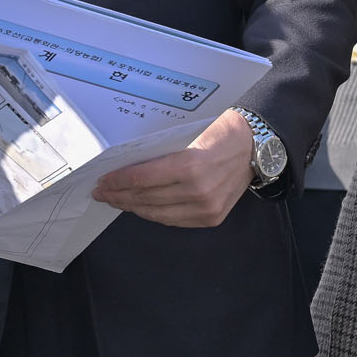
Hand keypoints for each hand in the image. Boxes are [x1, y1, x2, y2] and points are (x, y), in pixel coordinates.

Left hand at [90, 108, 255, 227]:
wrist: (254, 147)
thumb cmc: (219, 136)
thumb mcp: (185, 139)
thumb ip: (160, 157)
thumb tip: (127, 169)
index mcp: (189, 166)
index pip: (142, 178)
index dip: (118, 182)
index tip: (102, 181)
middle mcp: (197, 190)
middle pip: (146, 198)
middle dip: (119, 196)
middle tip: (102, 193)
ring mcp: (206, 207)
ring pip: (157, 213)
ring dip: (133, 207)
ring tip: (117, 201)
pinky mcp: (212, 218)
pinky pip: (174, 220)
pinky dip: (154, 214)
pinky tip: (141, 208)